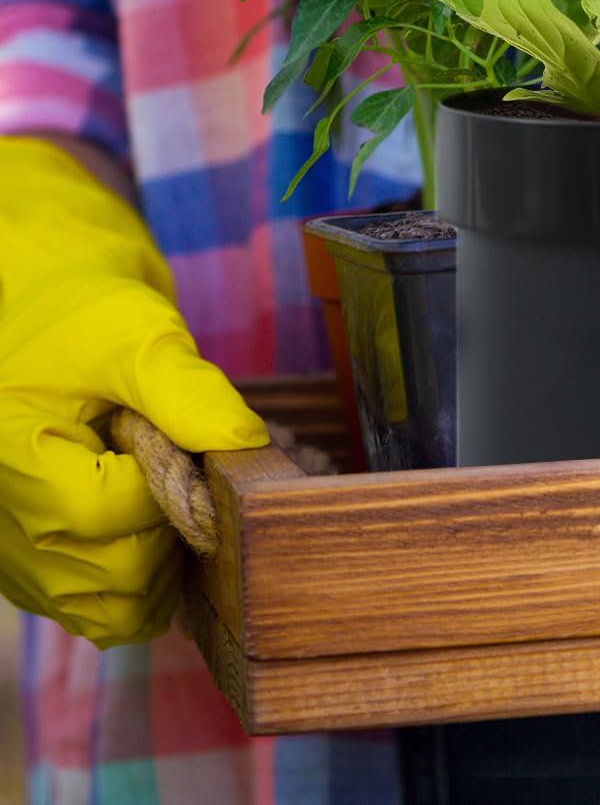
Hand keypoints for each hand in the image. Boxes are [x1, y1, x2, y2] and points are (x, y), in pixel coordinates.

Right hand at [0, 139, 267, 646]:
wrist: (42, 322)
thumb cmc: (80, 320)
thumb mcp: (136, 335)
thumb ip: (187, 391)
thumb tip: (245, 443)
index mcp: (11, 457)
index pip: (103, 512)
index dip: (164, 486)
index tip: (183, 447)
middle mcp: (2, 521)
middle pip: (112, 577)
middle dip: (170, 529)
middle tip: (180, 469)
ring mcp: (15, 556)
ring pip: (109, 610)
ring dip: (162, 568)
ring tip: (168, 497)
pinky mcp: (36, 570)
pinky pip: (98, 611)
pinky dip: (142, 585)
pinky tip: (158, 528)